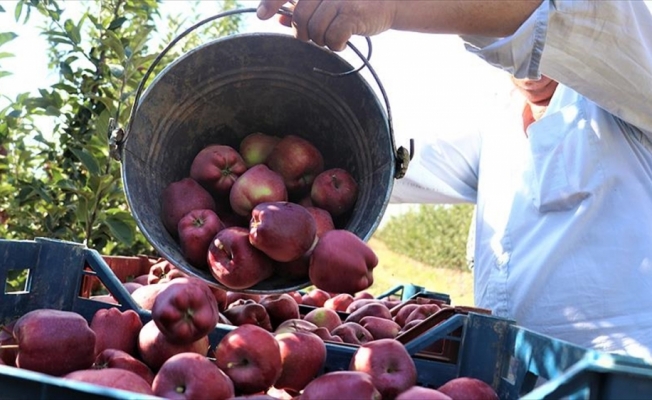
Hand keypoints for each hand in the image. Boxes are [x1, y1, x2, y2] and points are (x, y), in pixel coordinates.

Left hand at [256, 0, 396, 50]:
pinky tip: (343, 42)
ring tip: (333, 37)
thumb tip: (279, 19)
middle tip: (314, 37)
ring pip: (315, 29)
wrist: (389, 3)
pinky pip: (332, 37)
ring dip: (322, 40)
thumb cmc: (354, 3)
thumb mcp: (327, 2)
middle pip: (300, 16)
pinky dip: (335, 45)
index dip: (271, 2)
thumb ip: (304, 7)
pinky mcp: (352, 13)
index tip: (261, 15)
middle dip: (304, 33)